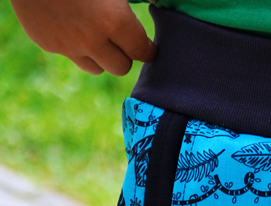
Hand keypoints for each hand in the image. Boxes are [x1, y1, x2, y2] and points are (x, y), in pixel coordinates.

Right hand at [10, 0, 155, 74]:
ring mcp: (67, 45)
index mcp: (114, 21)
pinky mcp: (47, 43)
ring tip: (97, 34)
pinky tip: (70, 23)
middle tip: (122, 40)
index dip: (147, 49)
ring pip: (95, 68)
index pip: (141, 52)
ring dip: (101, 56)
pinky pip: (69, 54)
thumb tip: (157, 1)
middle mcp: (92, 40)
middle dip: (125, 55)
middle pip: (121, 68)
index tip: (147, 46)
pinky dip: (75, 45)